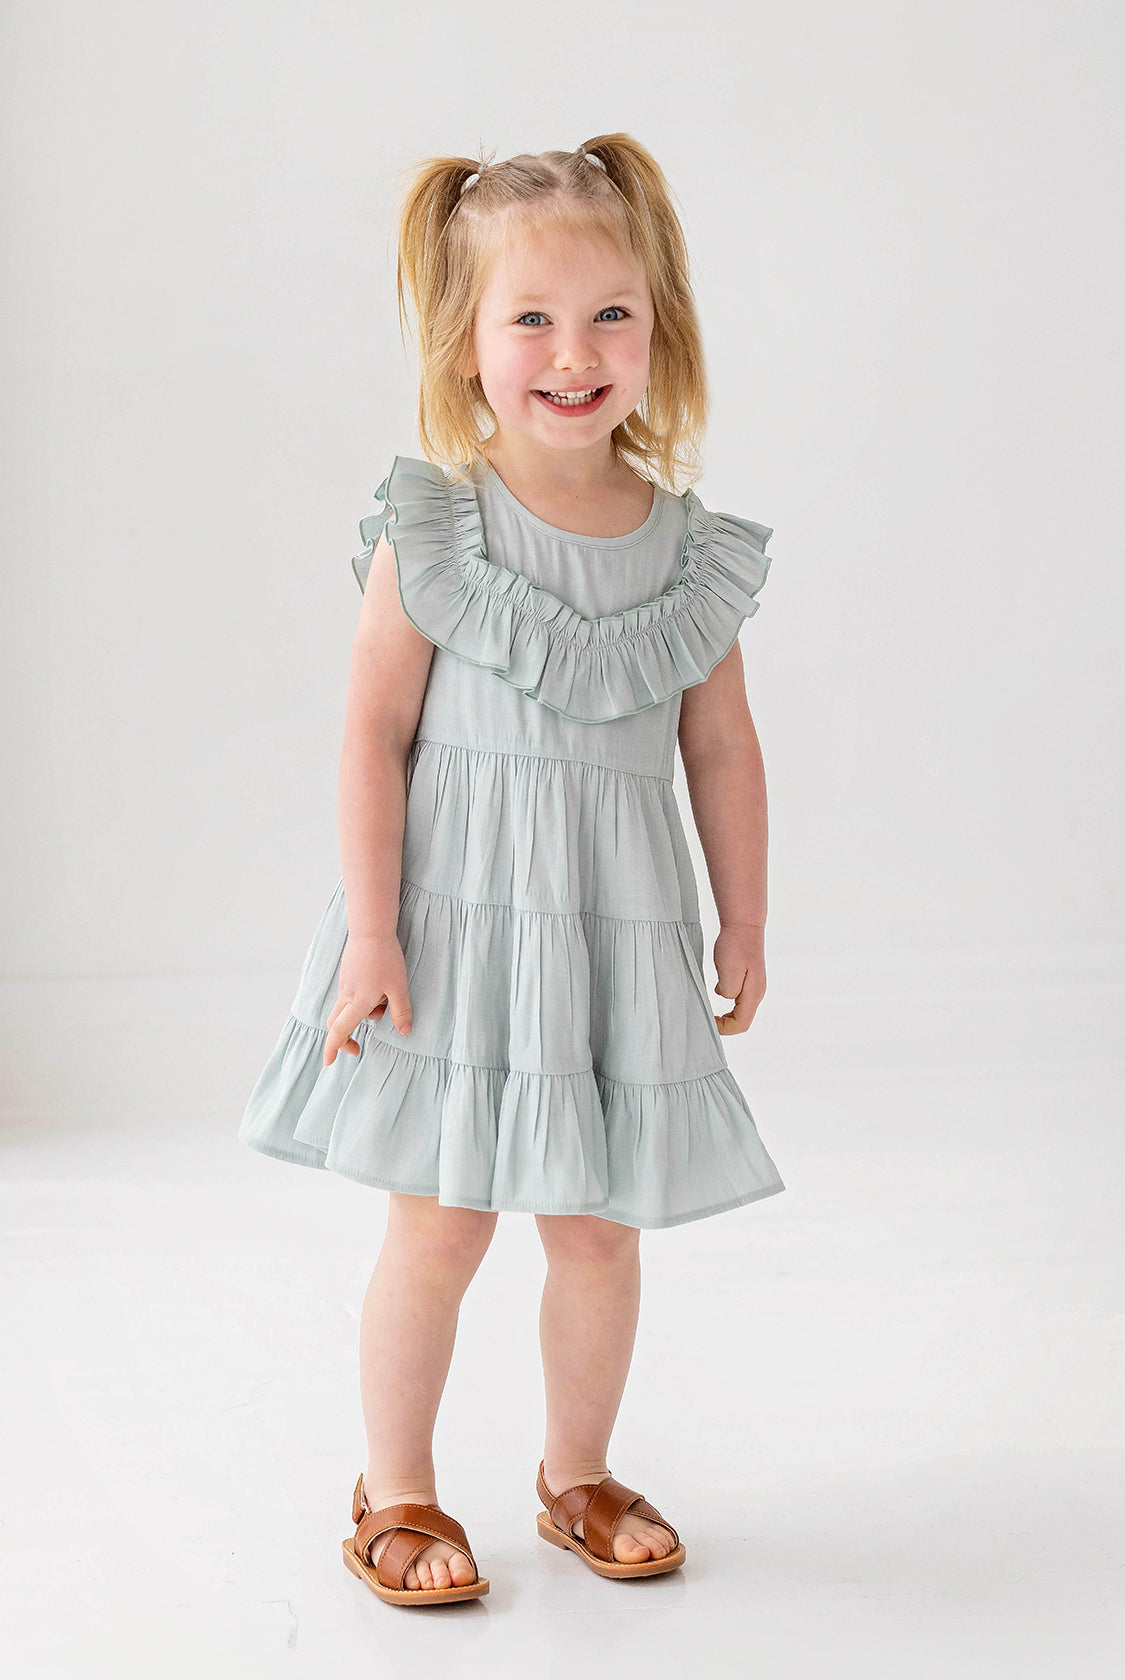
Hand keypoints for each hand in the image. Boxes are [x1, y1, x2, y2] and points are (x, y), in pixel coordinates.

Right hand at [323, 932, 412, 1064]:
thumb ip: (401, 1011)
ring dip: (364, 1014)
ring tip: (386, 999)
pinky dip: (364, 1000)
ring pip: (348, 1008)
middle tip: (359, 1046)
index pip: (339, 1031)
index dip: (333, 1048)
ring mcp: (345, 984)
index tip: (329, 1062)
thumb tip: (404, 1032)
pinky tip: (382, 985)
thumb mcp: (399, 987)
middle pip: (336, 1023)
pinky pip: (351, 995)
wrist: (371, 929)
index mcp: (357, 1002)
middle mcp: (346, 995)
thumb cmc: (386, 958)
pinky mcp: (348, 974)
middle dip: (344, 1038)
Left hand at [712, 922, 765, 1034]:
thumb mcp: (728, 970)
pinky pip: (739, 999)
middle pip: (742, 1020)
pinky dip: (727, 1002)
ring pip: (741, 1010)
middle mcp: (757, 992)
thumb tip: (725, 998)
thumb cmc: (736, 944)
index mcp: (753, 994)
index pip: (741, 1024)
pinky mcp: (748, 978)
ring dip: (726, 1014)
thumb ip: (728, 990)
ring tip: (710, 1008)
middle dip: (725, 1024)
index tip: (709, 1021)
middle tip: (707, 1018)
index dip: (724, 1028)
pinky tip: (717, 991)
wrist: (744, 924)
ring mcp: (754, 986)